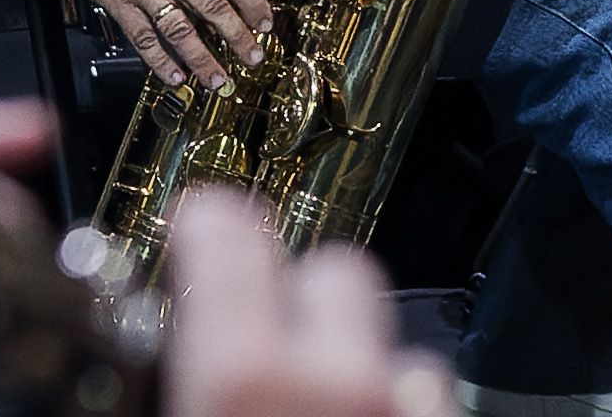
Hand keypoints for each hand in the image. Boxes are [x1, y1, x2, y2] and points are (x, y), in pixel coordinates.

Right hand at [61, 0, 275, 93]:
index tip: (266, 24)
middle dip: (237, 36)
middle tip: (252, 57)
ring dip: (202, 59)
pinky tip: (175, 76)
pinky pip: (144, 38)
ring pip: (180, 29)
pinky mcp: (119, 2)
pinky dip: (161, 62)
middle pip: (212, 5)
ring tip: (217, 79)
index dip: (254, 2)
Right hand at [166, 187, 454, 416]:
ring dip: (361, 360)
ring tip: (322, 400)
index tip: (202, 216)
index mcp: (246, 376)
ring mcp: (410, 410)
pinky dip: (404, 404)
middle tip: (265, 338)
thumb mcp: (179, 416)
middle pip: (336, 272)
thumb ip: (184, 376)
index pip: (229, 237)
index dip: (210, 218)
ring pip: (397, 343)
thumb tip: (179, 355)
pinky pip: (432, 399)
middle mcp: (341, 379)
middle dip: (303, 293)